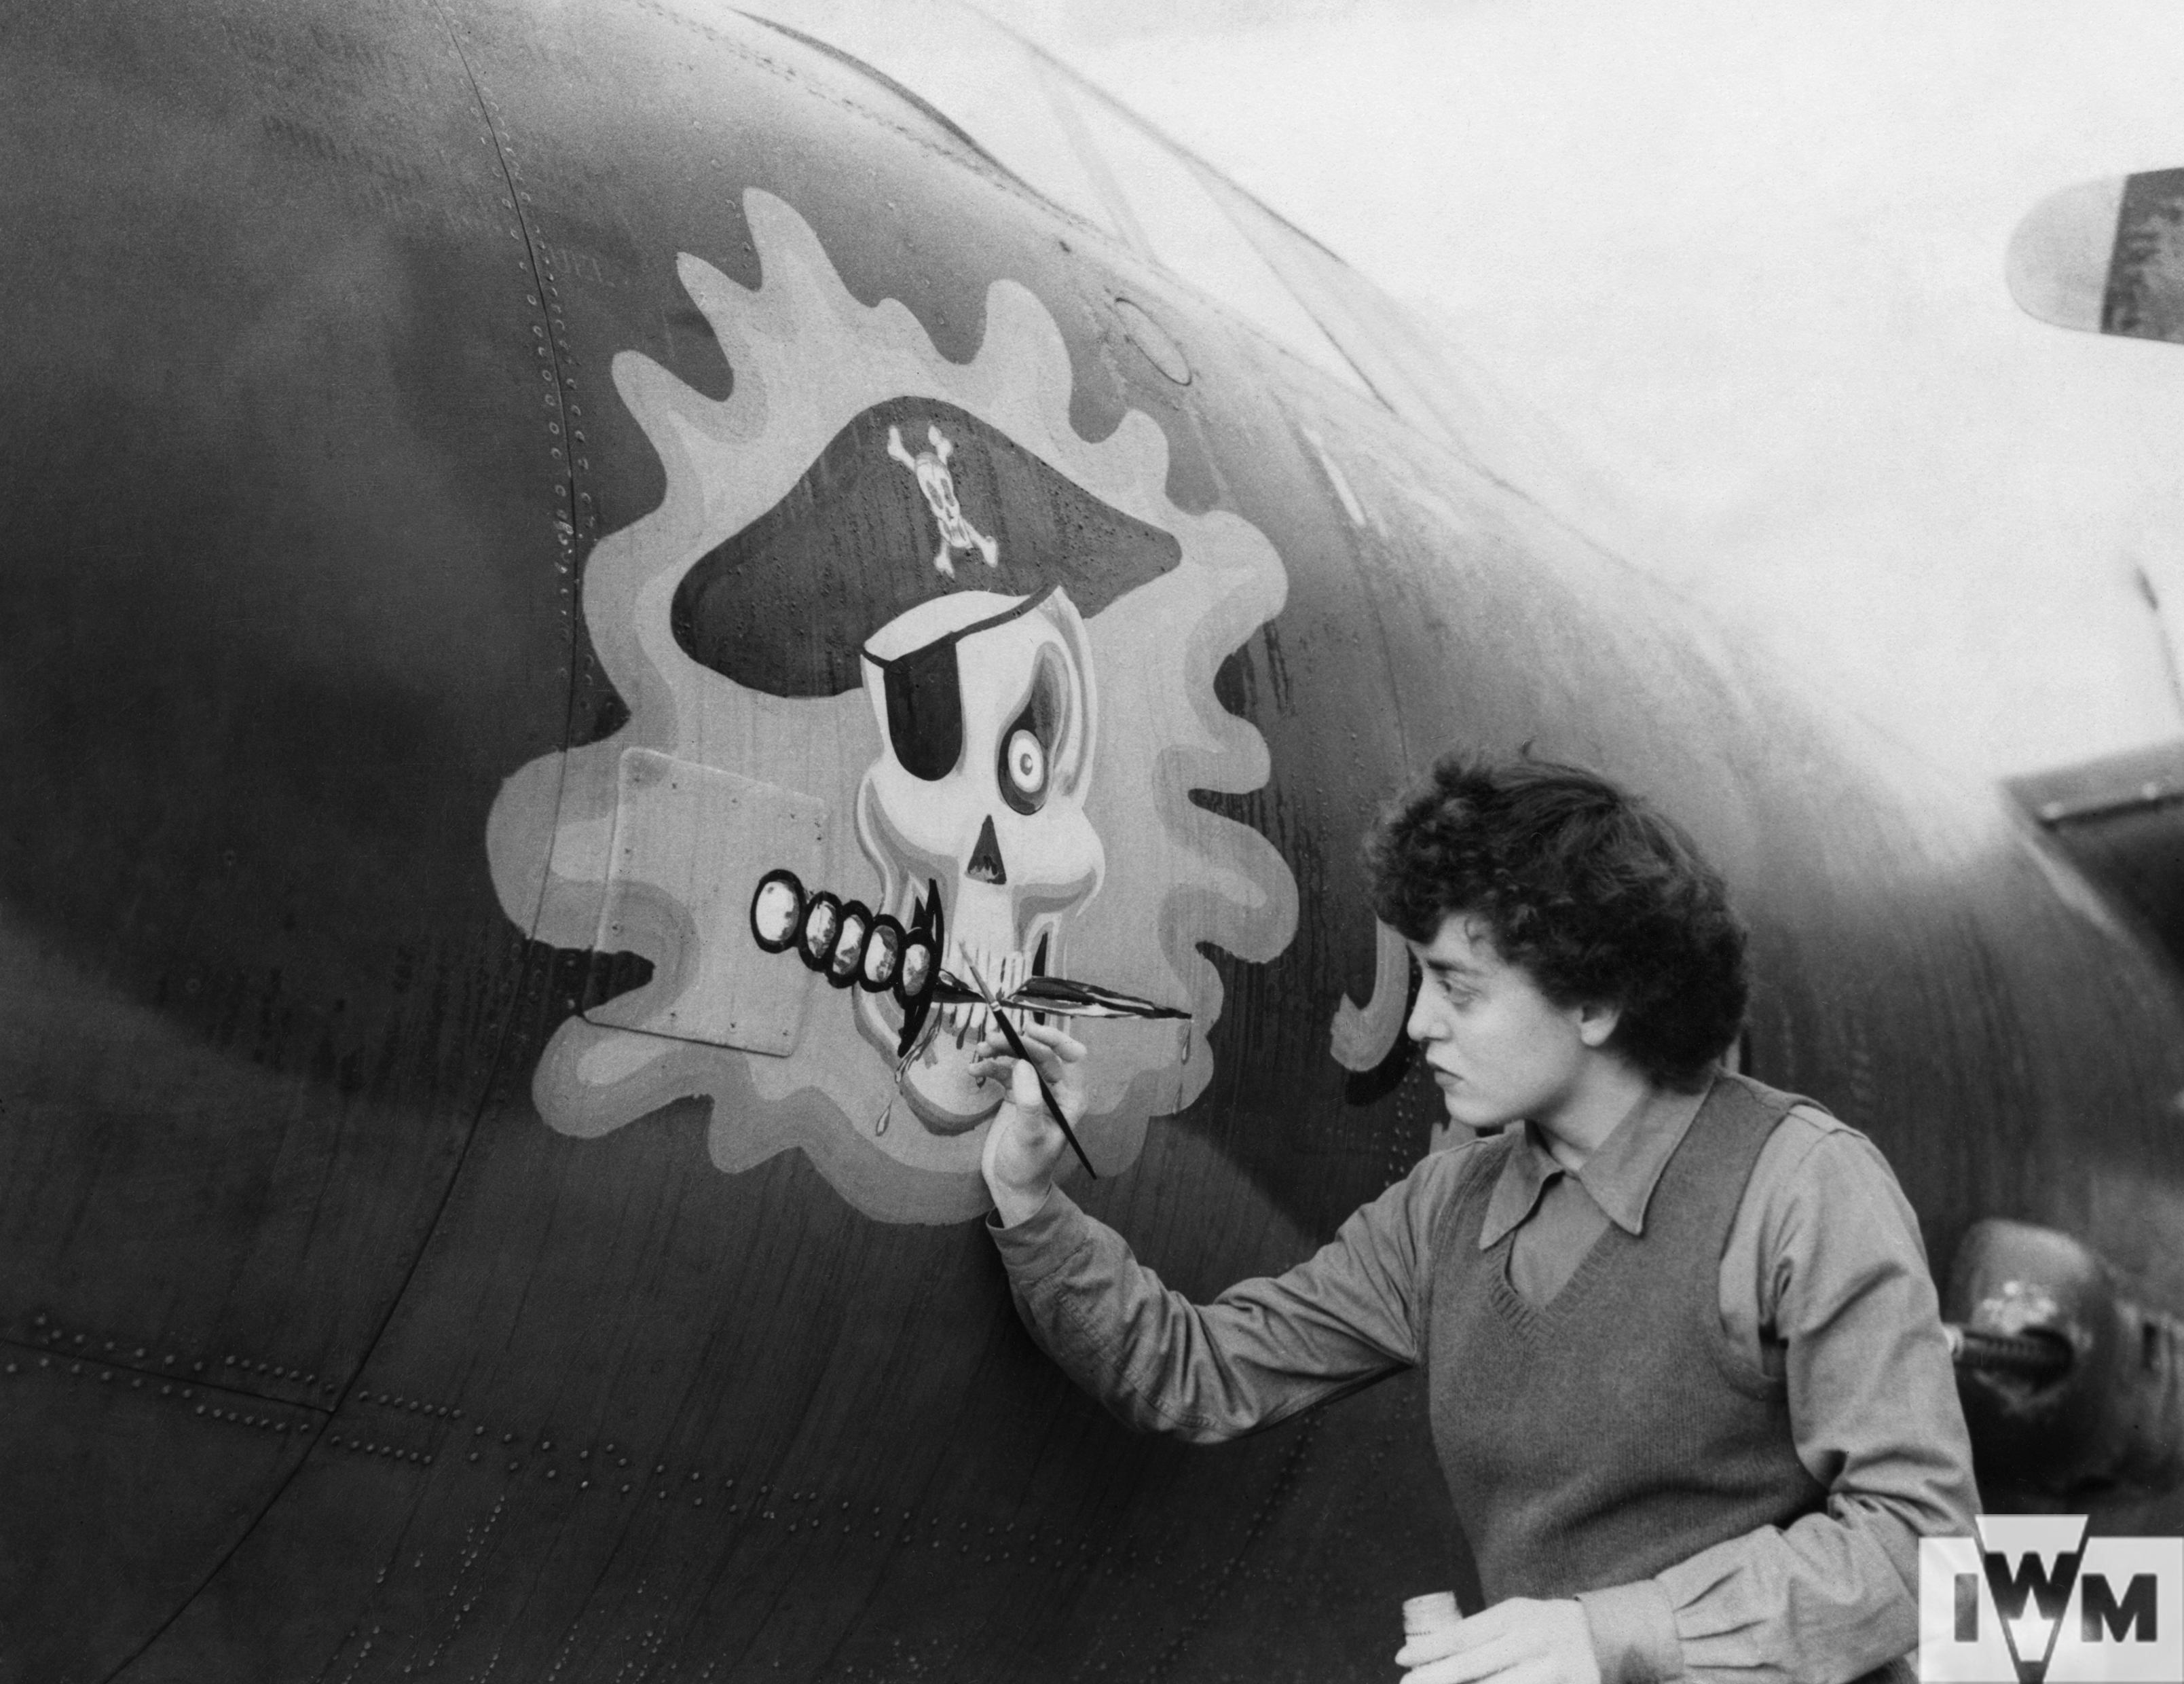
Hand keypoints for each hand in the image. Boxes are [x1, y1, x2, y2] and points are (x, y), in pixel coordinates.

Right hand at [970, 1018, 1087, 1225]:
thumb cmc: (1028, 1166)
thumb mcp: (1029, 1135)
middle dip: (1016, 1044)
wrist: (1012, 1187)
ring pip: (1021, 1060)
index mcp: (1071, 1098)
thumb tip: (1022, 1064)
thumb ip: (1028, 1101)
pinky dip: (991, 1068)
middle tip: (991, 1039)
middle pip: (1040, 1054)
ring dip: (1000, 1053)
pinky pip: (1006, 1073)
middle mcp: (1057, 1091)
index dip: (1053, 1038)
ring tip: (980, 1052)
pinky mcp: (1018, 1097)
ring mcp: (1036, 1092)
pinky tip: (975, 1069)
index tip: (1028, 1029)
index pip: (1071, 1056)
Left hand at [1395, 1598, 1601, 1683]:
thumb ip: (1481, 1635)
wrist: (1604, 1636)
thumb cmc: (1543, 1626)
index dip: (1429, 1650)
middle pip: (1471, 1668)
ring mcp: (1550, 1671)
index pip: (1462, 1636)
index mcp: (1514, 1617)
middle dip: (1434, 1679)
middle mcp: (1530, 1643)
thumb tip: (1431, 1657)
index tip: (1401, 1660)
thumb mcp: (1514, 1617)